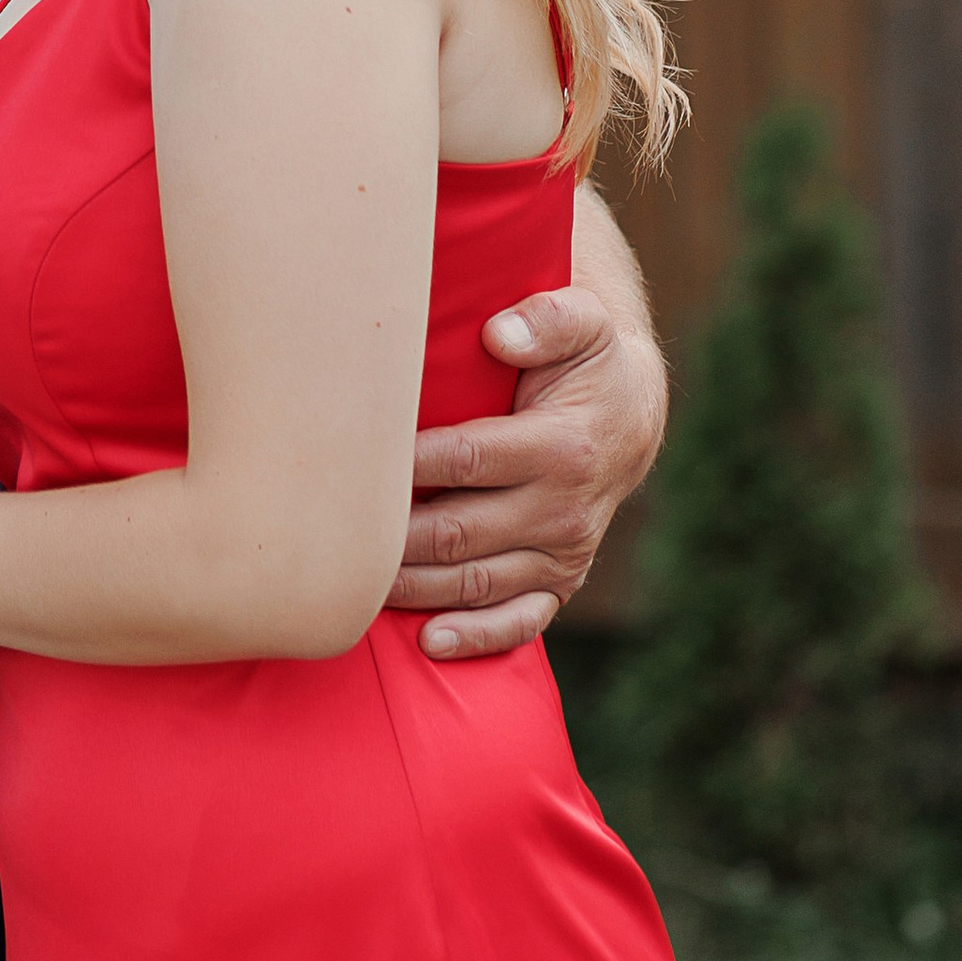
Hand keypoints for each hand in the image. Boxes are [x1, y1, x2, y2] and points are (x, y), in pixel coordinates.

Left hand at [388, 284, 668, 660]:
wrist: (629, 415)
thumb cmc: (587, 360)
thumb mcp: (583, 322)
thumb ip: (546, 319)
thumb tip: (498, 334)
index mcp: (564, 447)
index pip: (468, 460)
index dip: (409, 464)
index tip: (358, 462)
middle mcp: (566, 510)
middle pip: (461, 531)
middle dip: (395, 537)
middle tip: (332, 532)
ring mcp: (563, 554)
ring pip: (477, 582)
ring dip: (415, 588)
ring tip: (355, 586)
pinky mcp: (560, 581)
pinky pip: (521, 622)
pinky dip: (477, 636)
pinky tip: (430, 641)